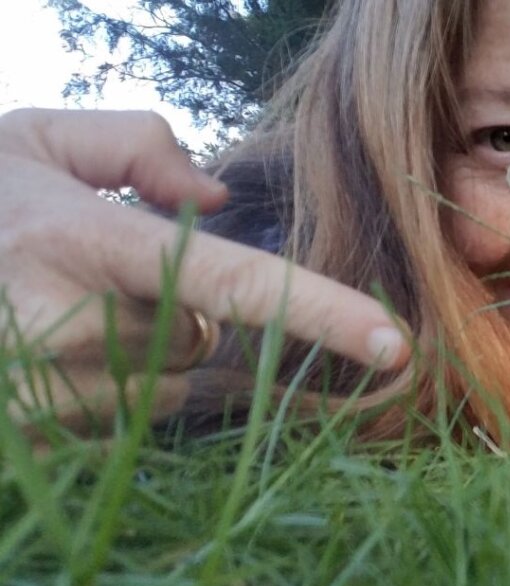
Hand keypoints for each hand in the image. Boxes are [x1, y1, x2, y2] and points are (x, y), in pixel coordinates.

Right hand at [0, 109, 408, 428]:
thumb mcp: (35, 138)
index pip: (229, 283)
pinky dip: (111, 390)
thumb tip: (216, 197)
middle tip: (98, 275)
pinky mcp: (35, 443)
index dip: (319, 313)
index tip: (393, 345)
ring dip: (141, 355)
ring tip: (62, 311)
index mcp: (77, 244)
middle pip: (199, 342)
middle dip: (177, 311)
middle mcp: (63, 331)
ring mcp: (42, 402)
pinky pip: (122, 425)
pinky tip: (53, 351)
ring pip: (163, 390)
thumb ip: (137, 145)